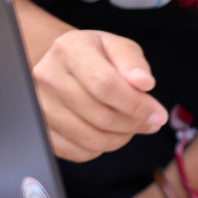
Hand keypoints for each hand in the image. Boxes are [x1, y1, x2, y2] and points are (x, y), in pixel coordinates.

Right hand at [31, 28, 167, 160]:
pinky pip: (76, 152)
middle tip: (151, 123)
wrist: (63, 64)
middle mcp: (47, 77)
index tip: (158, 114)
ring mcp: (40, 106)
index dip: (136, 104)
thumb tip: (145, 83)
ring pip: (89, 137)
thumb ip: (133, 61)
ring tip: (133, 128)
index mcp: (69, 49)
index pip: (105, 84)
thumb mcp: (117, 46)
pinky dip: (100, 149)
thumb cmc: (95, 55)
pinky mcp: (40, 129)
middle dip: (133, 124)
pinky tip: (111, 135)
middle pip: (99, 114)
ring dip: (120, 139)